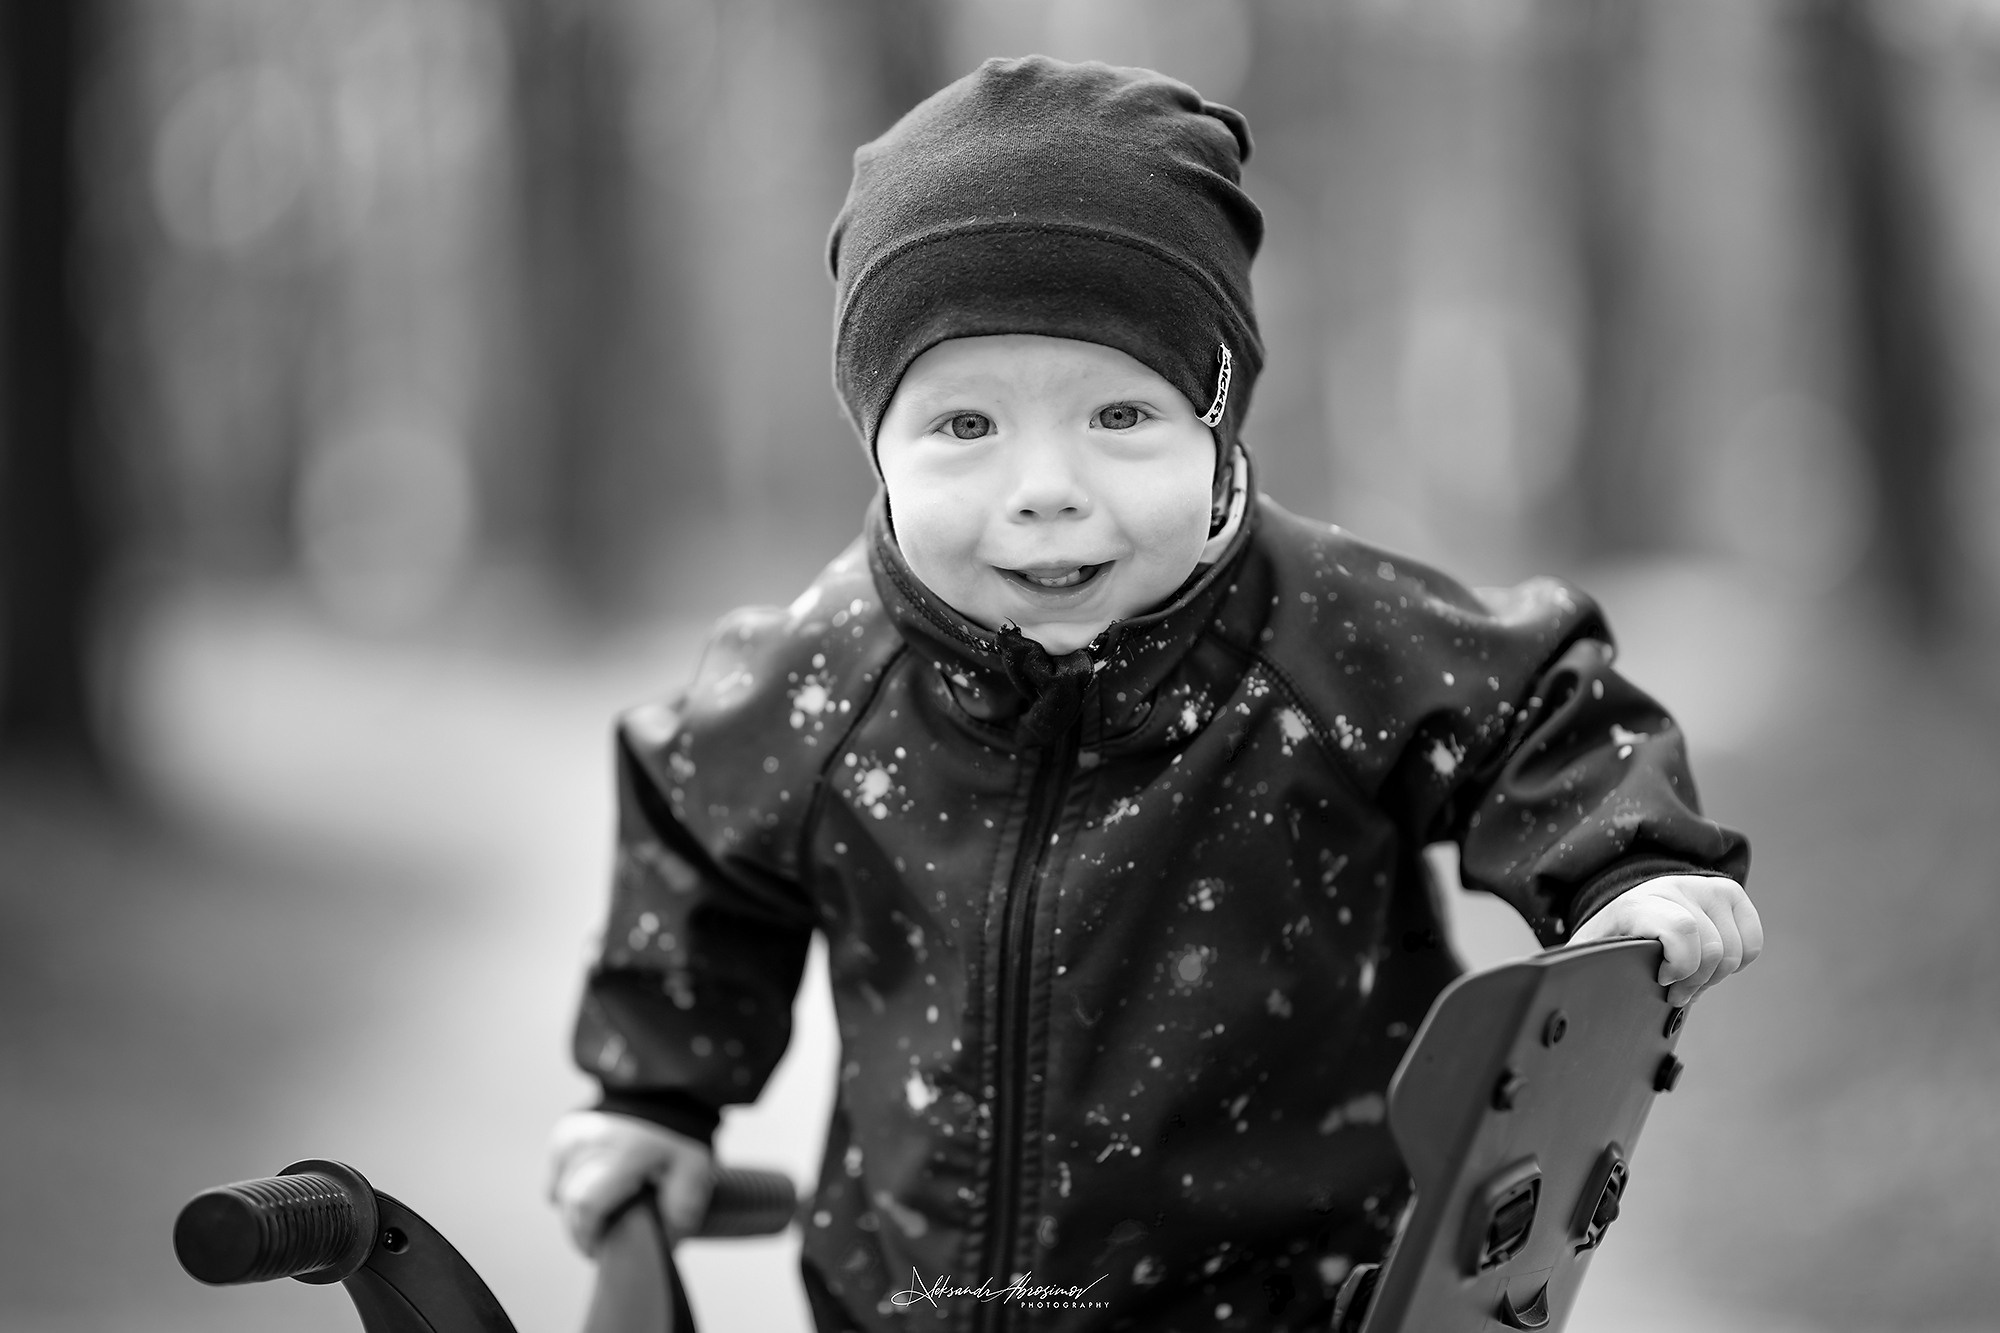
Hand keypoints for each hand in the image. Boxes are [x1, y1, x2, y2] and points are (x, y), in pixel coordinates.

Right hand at [547, 1110, 714, 1254]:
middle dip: (583, 1229)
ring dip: (579, 1208)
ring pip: (560, 1193)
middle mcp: (588, 1143)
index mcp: (621, 1154)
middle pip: (569, 1205)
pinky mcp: (562, 1134)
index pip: (585, 1205)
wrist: (663, 1090)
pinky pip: (557, 1177)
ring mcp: (571, 1136)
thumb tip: (662, 1243)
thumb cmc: (678, 1136)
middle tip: (606, 1234)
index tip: (599, 1251)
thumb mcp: (694, 1171)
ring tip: (608, 1201)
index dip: (587, 1236)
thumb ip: (680, 1209)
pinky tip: (596, 1180)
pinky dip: (572, 1186)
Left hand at [1568, 875, 1762, 1006]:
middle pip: (1713, 951)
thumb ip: (1578, 970)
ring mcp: (1707, 887)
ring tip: (1689, 975)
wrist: (1631, 900)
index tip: (1662, 981)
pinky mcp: (1732, 893)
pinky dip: (1736, 964)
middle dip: (1696, 982)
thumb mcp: (1591, 952)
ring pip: (1734, 953)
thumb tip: (1559, 993)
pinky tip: (1709, 963)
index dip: (1680, 967)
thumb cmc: (1612, 936)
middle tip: (1675, 991)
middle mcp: (1676, 887)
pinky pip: (1752, 945)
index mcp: (1638, 903)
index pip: (1680, 931)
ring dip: (1715, 976)